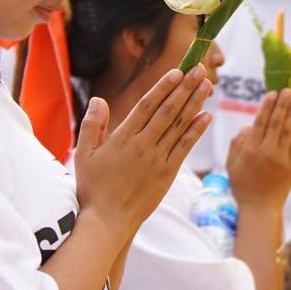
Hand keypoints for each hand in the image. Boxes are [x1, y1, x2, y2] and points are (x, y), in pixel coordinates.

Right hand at [75, 68, 211, 226]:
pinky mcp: (167, 173)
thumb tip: (98, 99)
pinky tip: (206, 116)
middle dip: (185, 88)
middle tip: (199, 69)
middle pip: (167, 111)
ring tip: (207, 85)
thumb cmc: (93, 188)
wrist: (107, 220)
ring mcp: (157, 159)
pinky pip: (184, 148)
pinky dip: (195, 132)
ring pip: (178, 126)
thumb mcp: (84, 154)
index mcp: (122, 138)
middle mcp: (142, 145)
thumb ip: (92, 125)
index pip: (146, 106)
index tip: (176, 72)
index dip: (163, 87)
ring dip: (195, 104)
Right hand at [226, 90, 290, 212]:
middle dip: (282, 105)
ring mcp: (280, 159)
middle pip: (276, 123)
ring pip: (288, 132)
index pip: (260, 122)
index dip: (267, 107)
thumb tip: (248, 126)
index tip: (272, 93)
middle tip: (287, 90)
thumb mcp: (232, 165)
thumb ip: (237, 144)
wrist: (260, 208)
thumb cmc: (242, 186)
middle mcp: (266, 152)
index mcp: (250, 150)